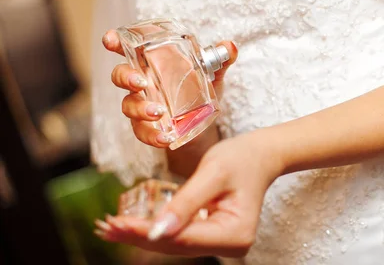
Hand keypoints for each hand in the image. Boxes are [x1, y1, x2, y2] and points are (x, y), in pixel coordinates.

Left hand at [95, 132, 283, 257]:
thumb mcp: (213, 173)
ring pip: (174, 243)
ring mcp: (222, 243)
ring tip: (110, 227)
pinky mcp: (213, 236)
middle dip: (138, 236)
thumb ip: (187, 202)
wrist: (260, 155)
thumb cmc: (241, 158)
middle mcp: (230, 246)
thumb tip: (156, 231)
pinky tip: (131, 225)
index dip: (145, 232)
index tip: (115, 223)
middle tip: (104, 226)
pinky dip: (155, 229)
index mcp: (234, 234)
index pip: (181, 237)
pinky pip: (180, 235)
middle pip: (175, 245)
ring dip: (142, 235)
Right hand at [102, 30, 237, 147]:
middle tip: (141, 82)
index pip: (128, 49)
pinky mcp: (147, 128)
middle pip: (120, 75)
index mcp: (152, 63)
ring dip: (140, 109)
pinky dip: (152, 136)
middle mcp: (141, 82)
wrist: (204, 123)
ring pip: (128, 105)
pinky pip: (142, 132)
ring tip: (158, 113)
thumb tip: (230, 46)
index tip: (110, 40)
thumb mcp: (213, 74)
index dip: (116, 42)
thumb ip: (220, 59)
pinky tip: (166, 138)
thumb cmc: (200, 90)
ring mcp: (141, 106)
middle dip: (126, 77)